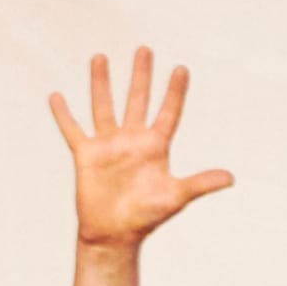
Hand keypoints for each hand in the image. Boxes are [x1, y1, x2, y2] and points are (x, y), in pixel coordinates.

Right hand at [49, 47, 232, 249]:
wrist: (113, 236)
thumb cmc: (145, 218)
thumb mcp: (175, 198)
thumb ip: (200, 183)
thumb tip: (231, 178)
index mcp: (155, 147)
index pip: (168, 113)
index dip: (175, 92)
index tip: (181, 68)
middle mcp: (132, 140)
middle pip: (137, 100)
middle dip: (141, 76)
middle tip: (144, 50)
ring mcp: (108, 146)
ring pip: (104, 106)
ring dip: (101, 83)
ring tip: (99, 57)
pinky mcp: (86, 155)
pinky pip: (73, 130)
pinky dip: (63, 115)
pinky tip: (56, 96)